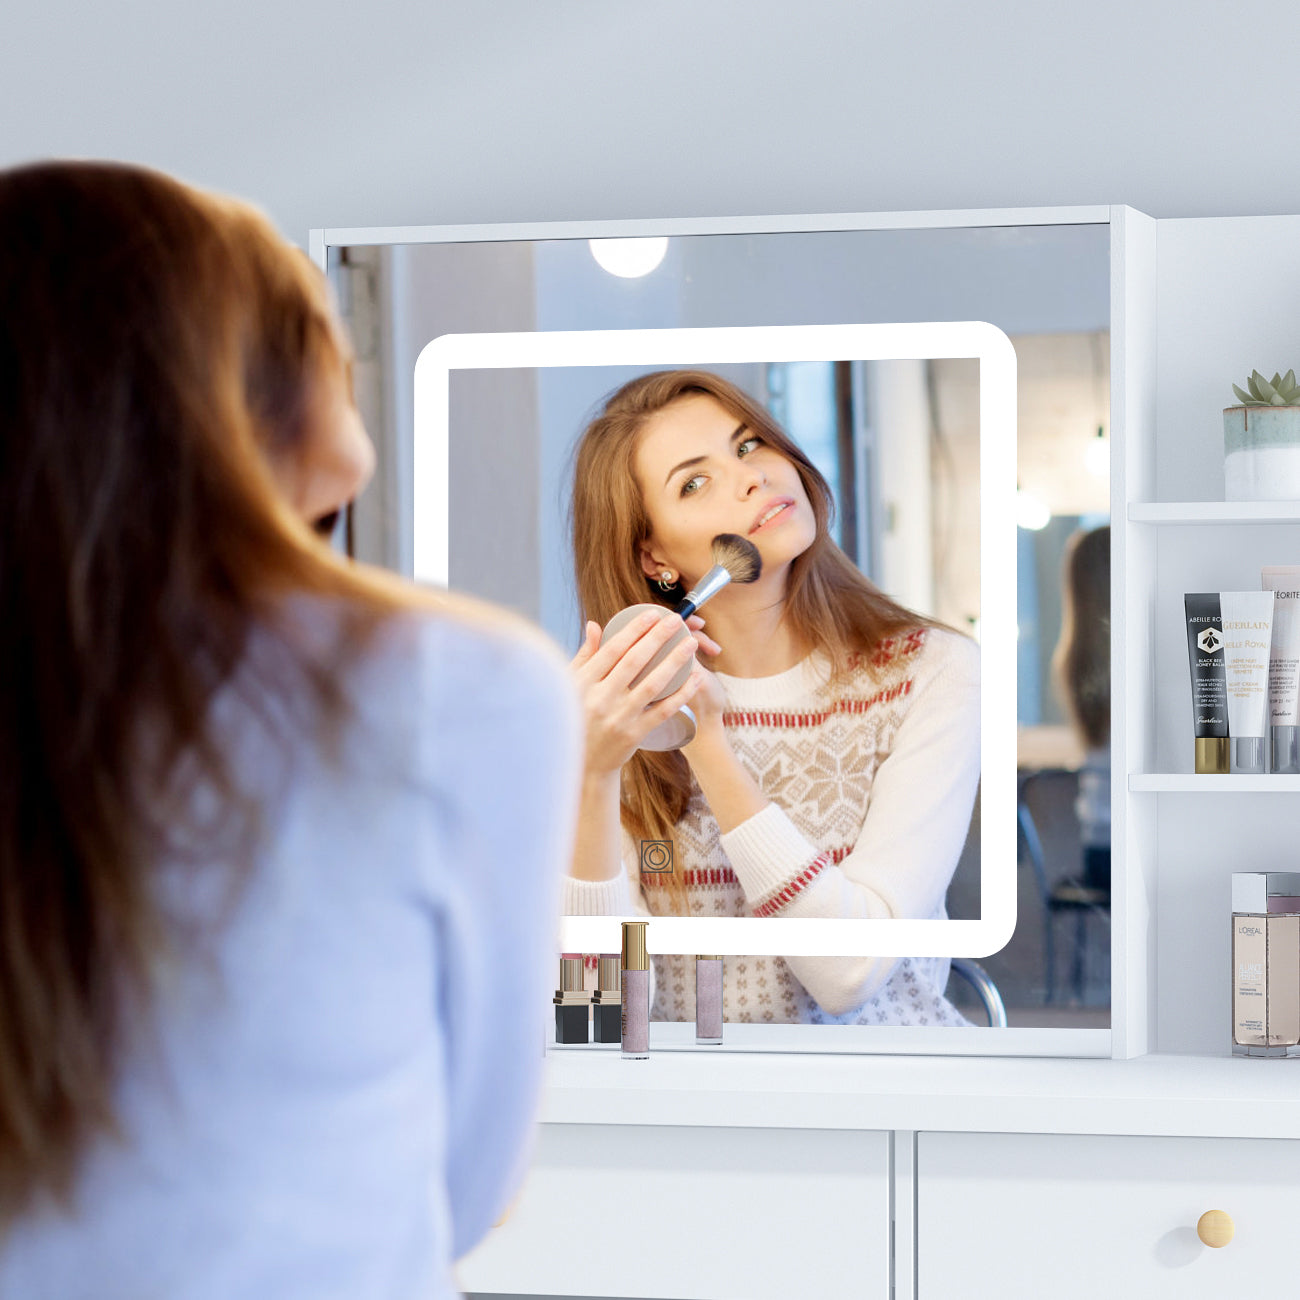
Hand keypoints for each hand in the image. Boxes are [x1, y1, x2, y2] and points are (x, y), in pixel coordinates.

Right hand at [570, 609, 706, 775]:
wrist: (583, 762)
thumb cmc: (576, 717)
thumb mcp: (571, 685)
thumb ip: (585, 655)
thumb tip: (594, 625)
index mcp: (584, 682)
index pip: (612, 649)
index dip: (634, 630)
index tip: (652, 615)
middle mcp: (600, 698)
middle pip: (634, 661)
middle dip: (657, 638)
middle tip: (675, 621)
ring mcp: (618, 717)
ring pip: (652, 684)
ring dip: (674, 662)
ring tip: (690, 645)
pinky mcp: (634, 734)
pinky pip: (663, 710)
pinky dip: (681, 694)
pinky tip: (695, 679)